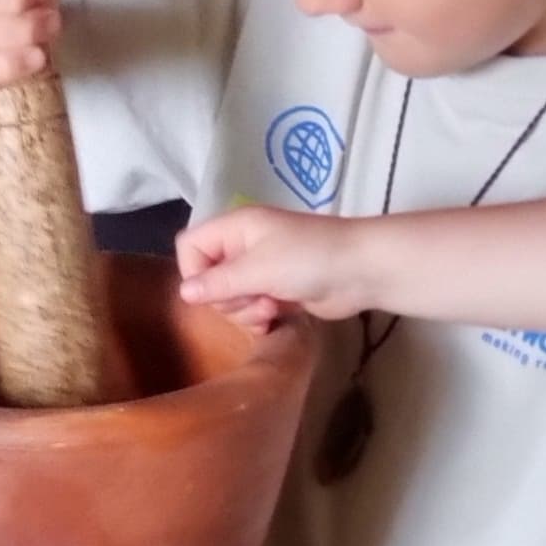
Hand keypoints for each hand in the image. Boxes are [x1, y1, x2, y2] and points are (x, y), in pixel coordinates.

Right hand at [174, 203, 361, 327]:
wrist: (361, 271)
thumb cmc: (308, 259)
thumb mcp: (258, 269)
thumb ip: (218, 282)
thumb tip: (184, 293)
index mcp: (235, 227)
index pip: (190, 247)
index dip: (194, 272)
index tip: (212, 291)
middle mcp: (243, 246)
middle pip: (208, 278)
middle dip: (228, 298)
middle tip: (254, 298)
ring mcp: (261, 270)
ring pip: (229, 299)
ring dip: (245, 311)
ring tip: (271, 308)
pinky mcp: (277, 291)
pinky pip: (250, 310)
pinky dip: (258, 318)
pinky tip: (275, 318)